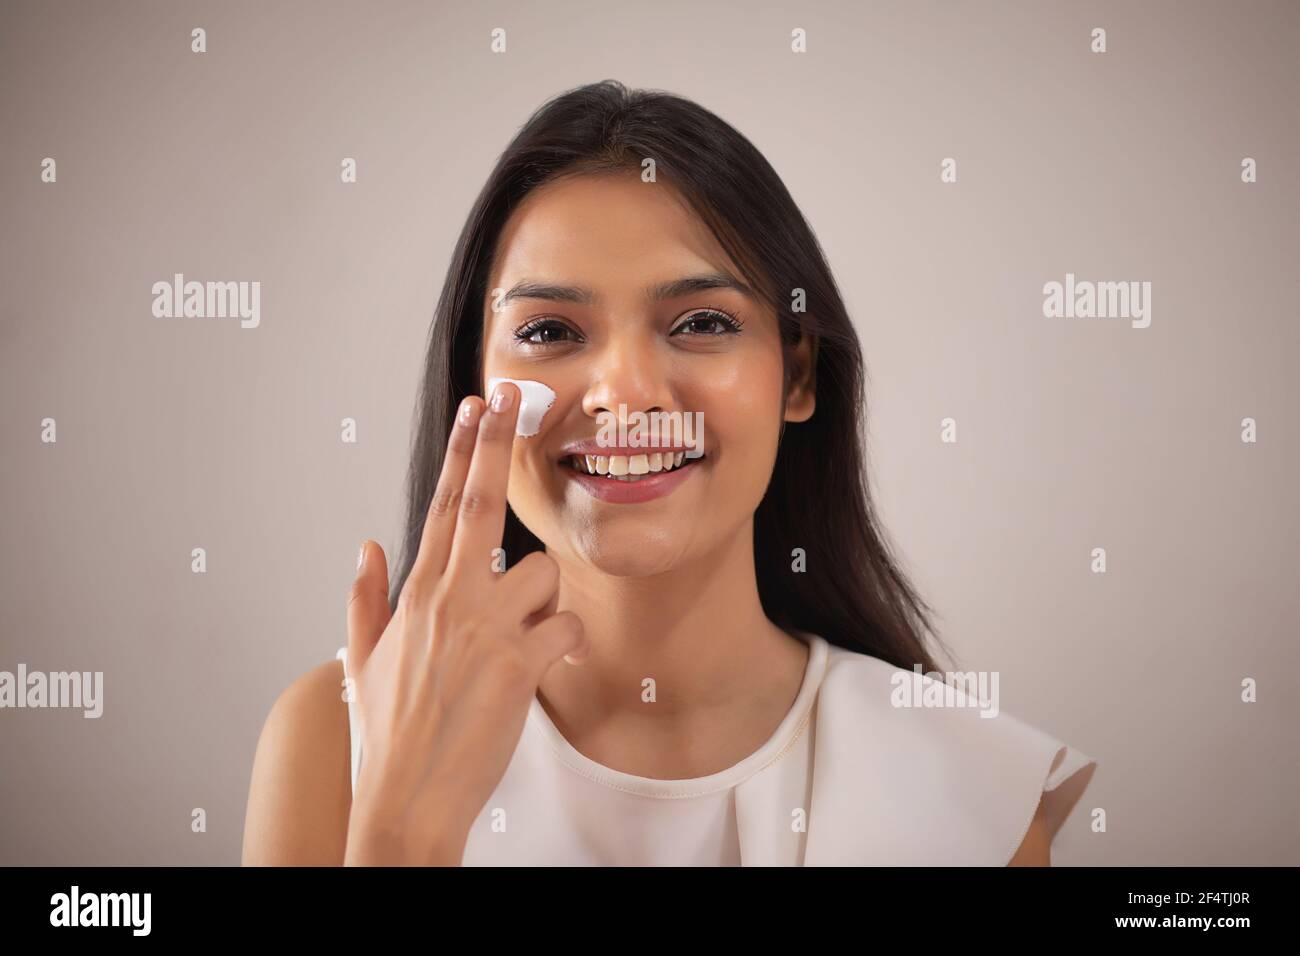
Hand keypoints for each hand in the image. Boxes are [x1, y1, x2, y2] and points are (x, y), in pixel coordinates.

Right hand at [341, 382, 588, 865]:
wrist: (407, 798)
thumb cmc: (389, 732)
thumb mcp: (360, 660)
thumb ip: (365, 596)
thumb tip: (367, 544)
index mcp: (417, 593)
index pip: (443, 506)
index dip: (464, 450)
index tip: (477, 407)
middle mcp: (450, 600)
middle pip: (482, 504)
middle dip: (498, 444)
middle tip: (516, 396)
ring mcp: (486, 629)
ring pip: (544, 573)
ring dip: (545, 599)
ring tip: (524, 639)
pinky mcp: (521, 664)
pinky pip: (568, 626)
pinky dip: (569, 641)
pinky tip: (552, 664)